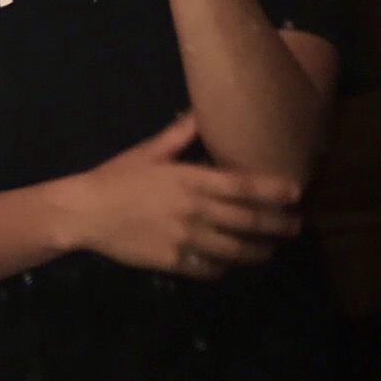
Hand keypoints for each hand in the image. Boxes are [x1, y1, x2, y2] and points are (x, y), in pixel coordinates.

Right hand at [57, 112, 301, 277]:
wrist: (85, 212)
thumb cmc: (117, 177)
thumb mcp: (148, 151)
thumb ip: (178, 135)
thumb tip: (200, 111)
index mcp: (190, 180)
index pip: (242, 185)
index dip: (272, 189)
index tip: (295, 192)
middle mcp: (194, 211)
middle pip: (248, 221)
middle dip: (277, 224)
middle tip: (295, 225)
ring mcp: (186, 240)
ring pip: (235, 250)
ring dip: (258, 251)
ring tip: (270, 250)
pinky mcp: (175, 263)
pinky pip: (210, 268)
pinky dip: (225, 266)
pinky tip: (230, 263)